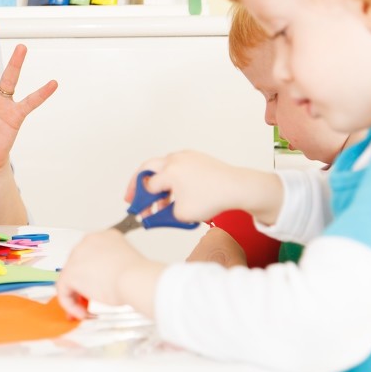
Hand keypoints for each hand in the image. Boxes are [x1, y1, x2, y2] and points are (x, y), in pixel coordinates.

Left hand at [56, 229, 161, 318]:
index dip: (92, 275)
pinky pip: (64, 290)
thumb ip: (112, 270)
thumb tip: (106, 283)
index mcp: (104, 237)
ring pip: (69, 278)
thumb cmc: (137, 276)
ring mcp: (77, 255)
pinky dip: (71, 304)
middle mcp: (88, 242)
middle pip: (78, 266)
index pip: (91, 256)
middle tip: (88, 302)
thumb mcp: (125, 267)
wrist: (134, 279)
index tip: (97, 288)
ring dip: (76, 297)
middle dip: (82, 286)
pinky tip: (82, 313)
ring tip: (86, 310)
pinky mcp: (70, 272)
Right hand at [135, 151, 280, 224]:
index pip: (147, 186)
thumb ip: (161, 214)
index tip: (137, 210)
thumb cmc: (213, 198)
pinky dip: (170, 178)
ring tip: (159, 201)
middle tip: (132, 196)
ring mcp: (186, 156)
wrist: (238, 187)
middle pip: (147, 169)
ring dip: (157, 183)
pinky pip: (176, 167)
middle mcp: (174, 159)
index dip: (140, 201)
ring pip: (162, 167)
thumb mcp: (181, 214)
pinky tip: (174, 193)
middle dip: (138, 184)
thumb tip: (150, 215)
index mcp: (168, 171)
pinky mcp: (196, 158)